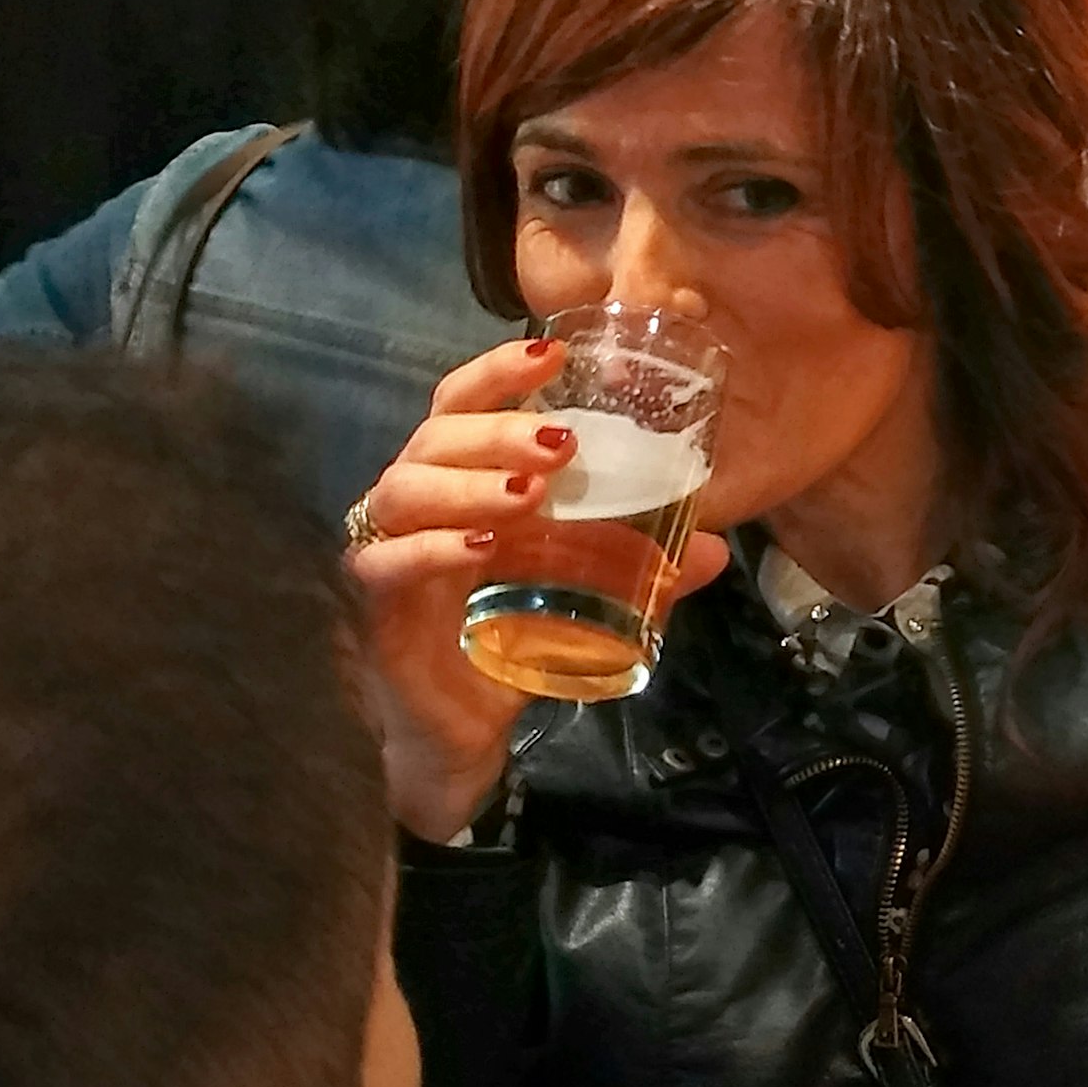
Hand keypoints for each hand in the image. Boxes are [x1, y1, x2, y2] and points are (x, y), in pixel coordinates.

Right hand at [348, 338, 729, 842]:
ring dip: (469, 483)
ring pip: (404, 488)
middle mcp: (418, 503)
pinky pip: (383, 562)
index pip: (465, 405)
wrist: (459, 735)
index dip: (499, 372)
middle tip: (564, 444)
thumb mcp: (583, 596)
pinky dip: (431, 549)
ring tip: (530, 494)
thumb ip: (640, 568)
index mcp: (461, 482)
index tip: (554, 352)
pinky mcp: (371, 605)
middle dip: (497, 428)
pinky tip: (480, 548)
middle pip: (434, 436)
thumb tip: (716, 546)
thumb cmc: (509, 642)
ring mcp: (386, 549)